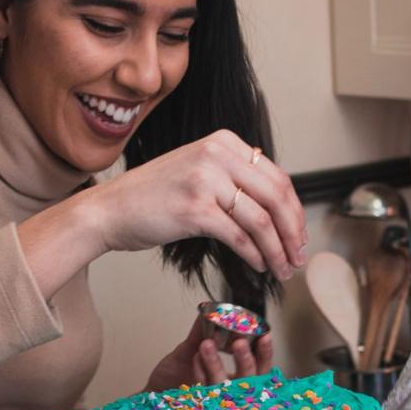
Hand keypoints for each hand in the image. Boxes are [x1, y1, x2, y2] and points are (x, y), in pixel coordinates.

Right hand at [88, 130, 307, 281]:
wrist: (111, 209)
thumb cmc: (154, 197)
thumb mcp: (199, 170)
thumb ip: (234, 176)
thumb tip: (280, 205)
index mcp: (224, 141)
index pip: (278, 177)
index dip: (295, 211)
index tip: (300, 235)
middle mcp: (217, 154)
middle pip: (277, 197)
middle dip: (293, 232)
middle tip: (299, 256)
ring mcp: (205, 179)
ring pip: (262, 219)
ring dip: (278, 250)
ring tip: (283, 268)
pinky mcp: (195, 208)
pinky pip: (240, 235)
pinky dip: (255, 254)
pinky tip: (259, 265)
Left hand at [143, 315, 274, 391]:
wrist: (153, 393)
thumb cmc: (175, 376)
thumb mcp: (189, 350)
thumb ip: (201, 334)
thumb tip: (208, 309)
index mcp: (237, 380)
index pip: (260, 368)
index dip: (264, 354)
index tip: (265, 335)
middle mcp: (231, 394)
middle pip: (249, 380)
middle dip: (246, 360)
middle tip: (238, 342)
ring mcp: (215, 403)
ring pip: (225, 386)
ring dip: (217, 364)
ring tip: (206, 345)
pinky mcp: (197, 409)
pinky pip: (203, 391)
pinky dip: (199, 372)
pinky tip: (194, 357)